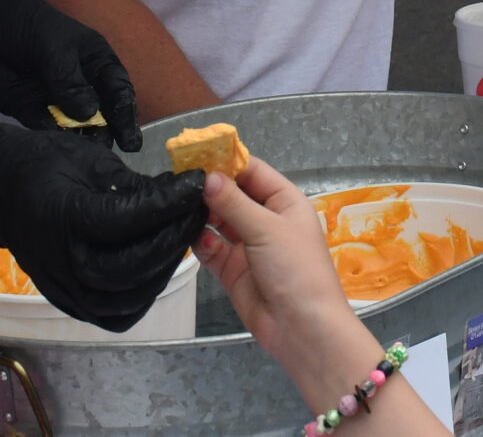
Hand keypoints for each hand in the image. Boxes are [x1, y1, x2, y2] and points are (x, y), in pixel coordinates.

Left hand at [0, 0, 142, 149]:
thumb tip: (89, 114)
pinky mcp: (30, 111)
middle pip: (100, 115)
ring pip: (75, 128)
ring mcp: (56, 99)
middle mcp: (80, 84)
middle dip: (105, 134)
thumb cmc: (27, 23)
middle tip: (105, 155)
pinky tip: (56, 150)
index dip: (125, 114)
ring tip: (82, 157)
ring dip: (79, 142)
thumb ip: (70, 81)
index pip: (118, 90)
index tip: (129, 140)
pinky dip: (52, 140)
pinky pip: (46, 130)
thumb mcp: (53, 47)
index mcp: (95, 62)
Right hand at [0, 123, 205, 330]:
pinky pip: (114, 313)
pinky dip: (143, 294)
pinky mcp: (68, 303)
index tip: (197, 184)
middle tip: (199, 210)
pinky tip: (159, 266)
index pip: (128, 220)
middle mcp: (63, 260)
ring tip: (183, 236)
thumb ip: (133, 185)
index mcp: (64, 216)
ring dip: (164, 268)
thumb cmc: (43, 164)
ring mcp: (63, 288)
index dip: (168, 204)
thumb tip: (178, 196)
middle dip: (174, 237)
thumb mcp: (88, 160)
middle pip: (133, 265)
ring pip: (128, 296)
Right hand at [195, 156, 383, 401]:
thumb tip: (207, 176)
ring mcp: (248, 246)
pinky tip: (196, 238)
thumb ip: (234, 202)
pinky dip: (202, 241)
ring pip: (219, 221)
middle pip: (233, 194)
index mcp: (284, 202)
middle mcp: (266, 220)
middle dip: (210, 189)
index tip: (195, 154)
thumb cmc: (295, 269)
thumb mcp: (267, 229)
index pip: (252, 171)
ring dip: (202, 214)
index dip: (227, 162)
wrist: (302, 329)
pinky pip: (211, 248)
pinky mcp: (232, 270)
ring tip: (181, 206)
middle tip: (180, 180)